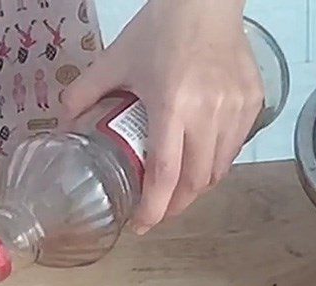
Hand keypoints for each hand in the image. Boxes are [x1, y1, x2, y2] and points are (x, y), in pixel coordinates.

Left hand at [62, 0, 263, 233]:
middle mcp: (208, 112)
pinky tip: (198, 160)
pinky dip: (215, 163)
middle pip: (194, 182)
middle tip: (157, 212)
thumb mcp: (115, 60)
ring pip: (217, 171)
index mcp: (172, 105)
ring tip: (176, 190)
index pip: (165, 174)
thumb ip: (82, 95)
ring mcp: (235, 109)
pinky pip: (233, 150)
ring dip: (195, 188)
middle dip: (174, 207)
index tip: (140, 226)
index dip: (153, 208)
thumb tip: (62, 129)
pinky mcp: (253, 104)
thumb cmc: (161, 30)